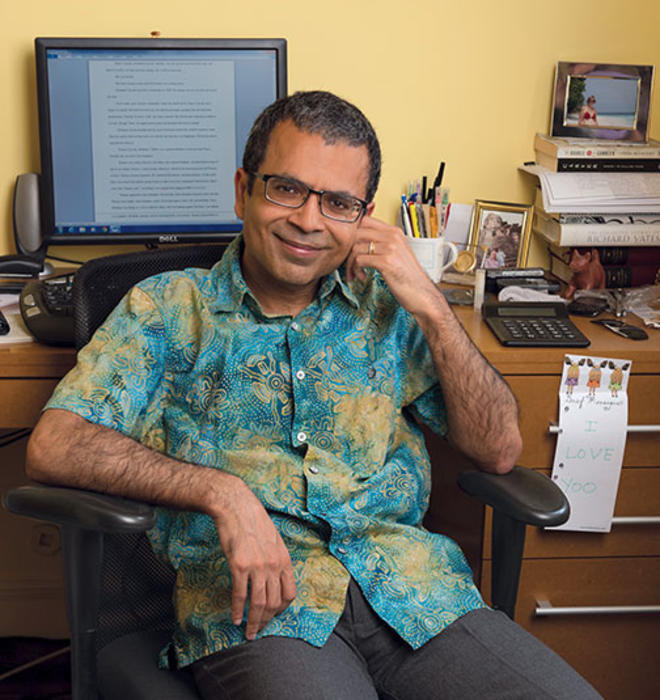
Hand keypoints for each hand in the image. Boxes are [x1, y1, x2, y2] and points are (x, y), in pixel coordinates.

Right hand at [211, 480, 296, 639]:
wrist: (236, 506)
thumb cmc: (253, 521)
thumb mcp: (273, 540)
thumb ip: (276, 559)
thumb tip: (274, 578)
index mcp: (284, 559)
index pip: (289, 594)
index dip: (281, 609)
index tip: (272, 615)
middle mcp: (274, 565)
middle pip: (273, 603)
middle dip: (266, 621)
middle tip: (257, 631)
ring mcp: (257, 566)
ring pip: (258, 603)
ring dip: (253, 622)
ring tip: (248, 632)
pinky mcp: (239, 565)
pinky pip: (240, 594)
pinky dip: (237, 609)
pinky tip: (235, 617)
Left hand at [346, 216, 439, 315]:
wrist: (421, 293)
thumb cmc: (407, 277)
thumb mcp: (396, 253)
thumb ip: (381, 243)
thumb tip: (358, 241)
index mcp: (395, 231)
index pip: (365, 220)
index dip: (351, 232)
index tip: (348, 246)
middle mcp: (393, 236)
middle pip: (357, 232)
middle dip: (347, 249)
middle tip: (348, 262)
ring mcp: (390, 248)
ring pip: (356, 247)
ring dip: (350, 263)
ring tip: (355, 273)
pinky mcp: (386, 262)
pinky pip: (359, 260)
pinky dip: (356, 270)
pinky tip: (362, 277)